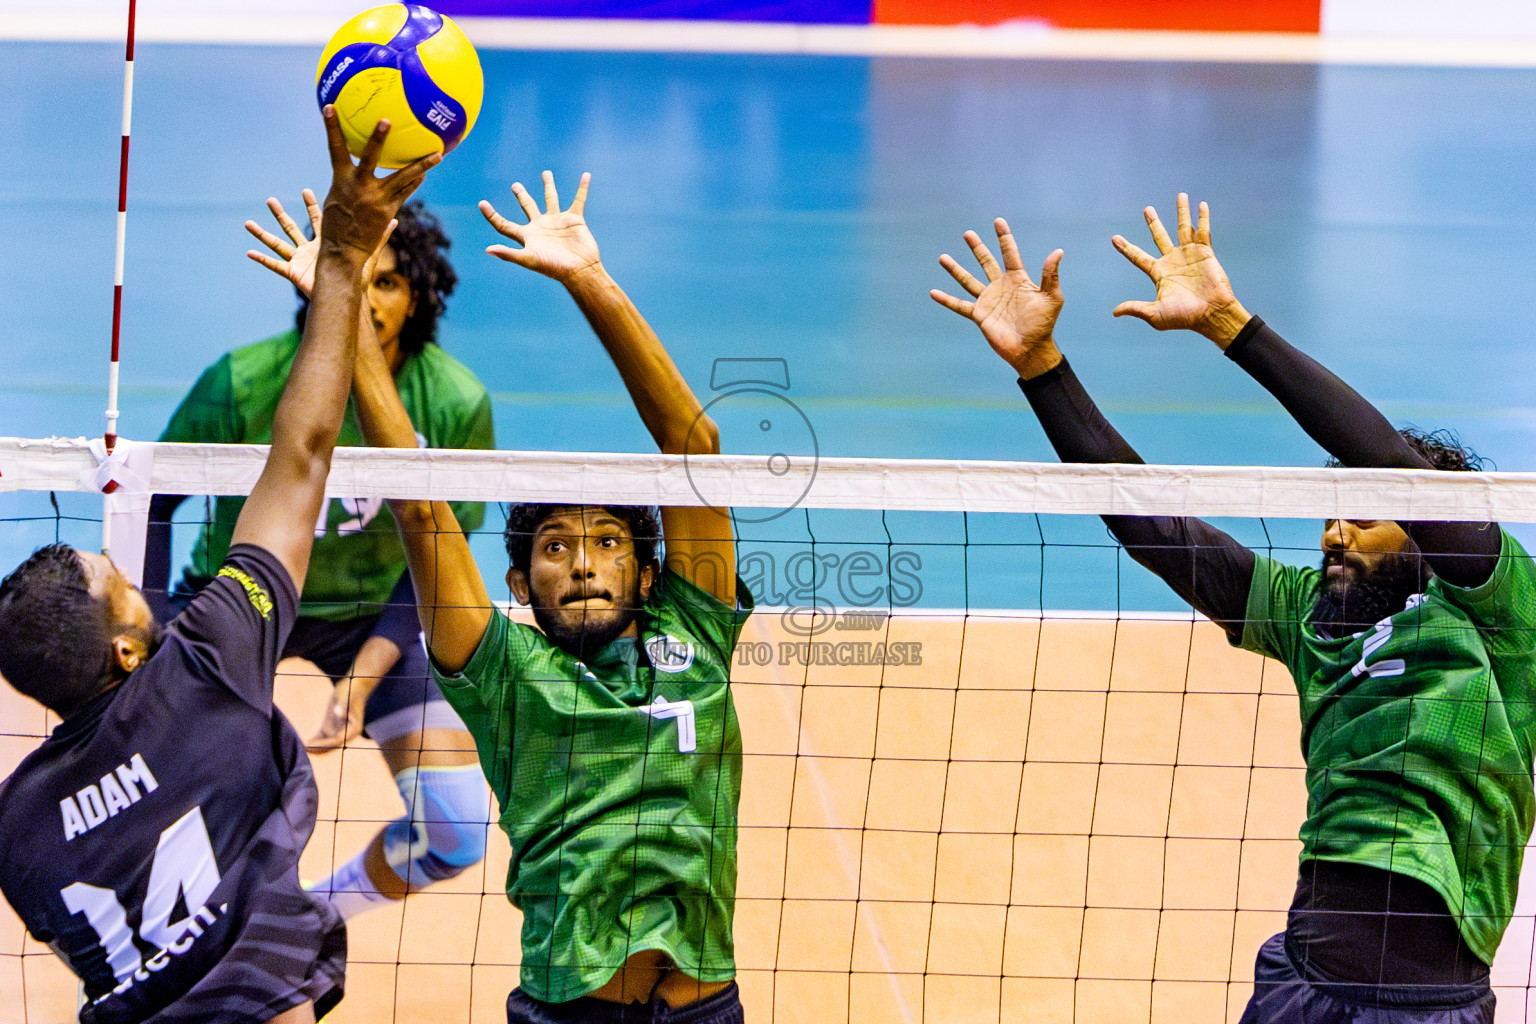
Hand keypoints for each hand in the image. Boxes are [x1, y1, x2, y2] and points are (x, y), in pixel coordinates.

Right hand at [247, 192, 397, 299]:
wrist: (348, 299)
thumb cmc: (358, 279)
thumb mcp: (368, 254)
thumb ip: (380, 236)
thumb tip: (395, 218)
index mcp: (325, 242)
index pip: (317, 219)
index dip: (311, 205)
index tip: (305, 190)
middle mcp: (310, 249)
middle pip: (292, 227)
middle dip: (281, 214)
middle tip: (270, 200)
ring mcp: (300, 261)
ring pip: (278, 243)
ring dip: (262, 234)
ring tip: (247, 223)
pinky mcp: (294, 273)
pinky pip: (274, 265)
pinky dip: (261, 259)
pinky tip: (249, 252)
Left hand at [306, 676, 371, 753]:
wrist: (354, 685)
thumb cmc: (351, 690)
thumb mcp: (346, 696)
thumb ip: (343, 705)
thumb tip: (339, 713)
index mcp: (354, 728)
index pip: (338, 740)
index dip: (324, 744)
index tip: (312, 745)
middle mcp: (348, 732)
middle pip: (332, 744)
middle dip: (319, 748)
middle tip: (305, 749)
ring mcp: (340, 729)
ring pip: (327, 742)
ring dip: (316, 746)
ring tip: (303, 748)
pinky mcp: (333, 725)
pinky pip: (324, 736)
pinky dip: (316, 740)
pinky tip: (306, 743)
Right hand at [318, 105, 436, 260]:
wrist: (344, 251)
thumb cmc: (336, 225)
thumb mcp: (335, 199)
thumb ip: (346, 182)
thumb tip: (354, 169)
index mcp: (341, 180)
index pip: (335, 148)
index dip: (331, 127)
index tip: (330, 107)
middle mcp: (360, 187)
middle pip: (371, 157)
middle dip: (378, 138)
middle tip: (388, 120)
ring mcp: (377, 199)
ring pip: (403, 177)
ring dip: (422, 164)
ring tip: (439, 153)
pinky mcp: (389, 210)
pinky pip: (406, 192)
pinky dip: (414, 182)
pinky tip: (424, 173)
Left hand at [479, 171, 601, 284]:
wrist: (580, 270)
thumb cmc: (554, 267)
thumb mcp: (529, 260)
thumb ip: (509, 254)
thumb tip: (488, 250)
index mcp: (527, 236)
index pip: (504, 224)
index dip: (492, 215)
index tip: (481, 203)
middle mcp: (540, 226)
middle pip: (527, 206)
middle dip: (521, 195)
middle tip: (515, 185)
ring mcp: (557, 221)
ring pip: (551, 199)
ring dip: (549, 186)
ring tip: (546, 173)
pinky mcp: (574, 220)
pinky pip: (578, 200)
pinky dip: (582, 188)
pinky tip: (585, 176)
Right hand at [931, 218, 1064, 379]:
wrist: (1030, 349)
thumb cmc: (1044, 324)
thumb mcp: (1051, 298)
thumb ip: (1050, 275)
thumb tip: (1057, 251)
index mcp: (1018, 280)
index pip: (1009, 254)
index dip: (1004, 237)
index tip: (998, 221)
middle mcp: (1001, 287)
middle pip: (986, 262)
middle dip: (977, 248)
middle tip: (968, 233)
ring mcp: (988, 300)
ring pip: (968, 280)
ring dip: (955, 269)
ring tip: (943, 257)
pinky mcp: (979, 315)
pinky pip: (959, 305)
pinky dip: (946, 299)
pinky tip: (933, 293)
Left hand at [1111, 193, 1250, 346]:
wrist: (1211, 314)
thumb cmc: (1184, 317)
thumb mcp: (1155, 314)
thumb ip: (1136, 308)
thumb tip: (1114, 311)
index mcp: (1159, 273)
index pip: (1138, 257)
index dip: (1126, 248)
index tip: (1114, 238)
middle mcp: (1173, 261)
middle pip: (1160, 237)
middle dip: (1153, 223)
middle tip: (1147, 209)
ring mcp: (1189, 255)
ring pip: (1183, 228)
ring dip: (1182, 212)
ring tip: (1180, 195)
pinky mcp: (1205, 253)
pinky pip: (1203, 231)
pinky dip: (1202, 218)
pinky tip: (1201, 204)